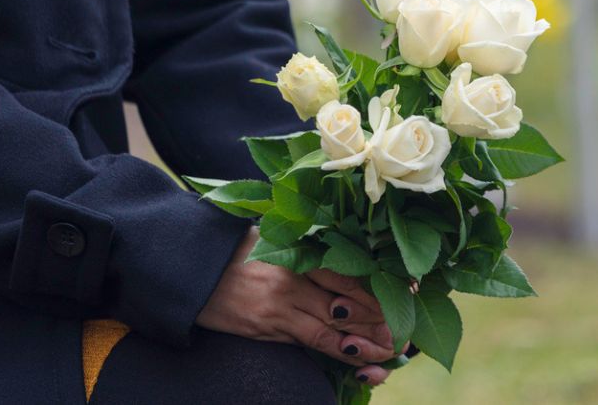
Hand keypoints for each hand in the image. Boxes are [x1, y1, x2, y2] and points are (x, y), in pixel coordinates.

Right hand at [196, 228, 395, 384]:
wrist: (187, 267)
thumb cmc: (234, 248)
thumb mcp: (274, 239)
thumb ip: (308, 250)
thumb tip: (348, 261)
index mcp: (300, 250)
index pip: (351, 270)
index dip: (382, 283)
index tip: (410, 289)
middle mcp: (294, 278)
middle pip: (350, 301)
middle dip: (382, 318)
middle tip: (408, 330)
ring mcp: (280, 306)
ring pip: (335, 327)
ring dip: (367, 341)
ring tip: (392, 351)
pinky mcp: (267, 327)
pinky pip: (311, 342)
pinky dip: (339, 351)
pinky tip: (360, 360)